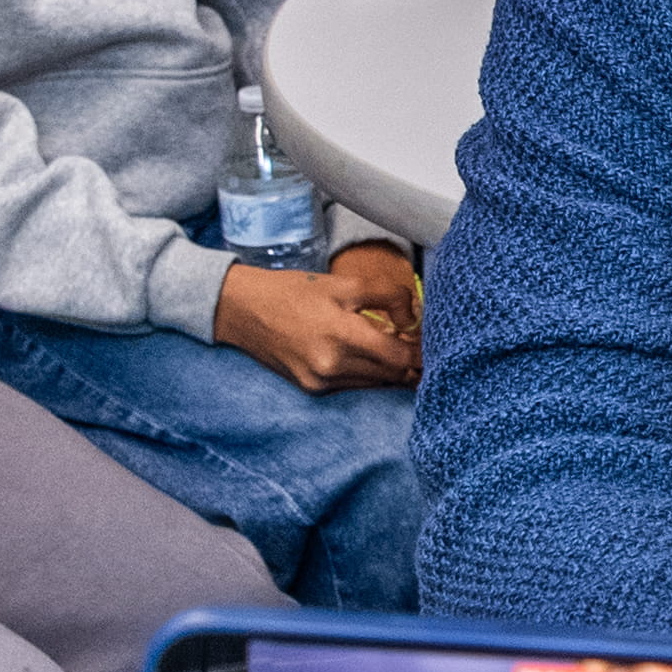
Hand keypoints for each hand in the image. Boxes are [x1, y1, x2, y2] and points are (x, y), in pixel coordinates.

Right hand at [212, 254, 419, 392]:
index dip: (420, 352)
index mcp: (342, 336)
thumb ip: (387, 296)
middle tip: (421, 347)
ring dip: (391, 371)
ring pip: (375, 385)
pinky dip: (368, 375)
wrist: (242, 310)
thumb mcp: (344, 282)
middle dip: (410, 363)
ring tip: (400, 351)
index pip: (399, 358)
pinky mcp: (312, 389)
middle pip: (391, 375)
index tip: (429, 343)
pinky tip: (371, 358)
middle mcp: (332, 367)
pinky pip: (354, 386)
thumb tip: (412, 319)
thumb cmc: (294, 291)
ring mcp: (321, 382)